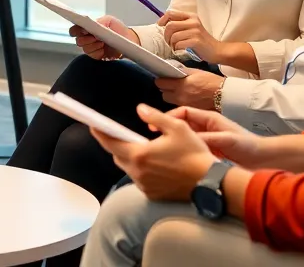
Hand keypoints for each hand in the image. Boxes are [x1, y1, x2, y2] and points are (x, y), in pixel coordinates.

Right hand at [71, 15, 138, 59]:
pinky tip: (103, 49)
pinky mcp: (96, 56)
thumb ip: (100, 21)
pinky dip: (97, 52)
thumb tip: (92, 24)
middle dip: (86, 39)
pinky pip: (92, 55)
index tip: (80, 30)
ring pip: (85, 48)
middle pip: (78, 40)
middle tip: (95, 37)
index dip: (74, 30)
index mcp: (88, 28)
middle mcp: (87, 38)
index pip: (75, 29)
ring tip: (102, 42)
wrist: (128, 40)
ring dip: (93, 45)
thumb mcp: (110, 20)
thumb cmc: (118, 29)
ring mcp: (91, 48)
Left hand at [91, 103, 216, 201]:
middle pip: (118, 156)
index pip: (111, 142)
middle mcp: (138, 172)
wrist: (210, 183)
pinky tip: (157, 165)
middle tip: (128, 135)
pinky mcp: (152, 195)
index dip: (100, 133)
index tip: (94, 125)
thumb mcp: (177, 127)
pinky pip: (140, 180)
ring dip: (132, 158)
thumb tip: (140, 109)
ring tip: (148, 149)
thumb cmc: (195, 154)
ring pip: (129, 168)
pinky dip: (143, 171)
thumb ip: (155, 117)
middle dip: (119, 144)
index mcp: (140, 154)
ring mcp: (144, 185)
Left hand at [154, 69, 223, 109]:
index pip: (160, 83)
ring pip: (170, 102)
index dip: (161, 80)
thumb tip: (172, 70)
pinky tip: (187, 99)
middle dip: (165, 90)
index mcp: (181, 84)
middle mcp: (180, 96)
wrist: (224, 96)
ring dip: (172, 97)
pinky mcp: (189, 111)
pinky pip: (179, 106)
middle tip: (171, 86)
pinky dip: (180, 102)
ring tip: (180, 93)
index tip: (164, 78)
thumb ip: (182, 72)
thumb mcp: (196, 72)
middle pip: (163, 94)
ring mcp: (184, 105)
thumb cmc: (212, 82)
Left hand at [158, 10, 220, 62]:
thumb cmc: (201, 40)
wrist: (217, 50)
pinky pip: (179, 44)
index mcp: (191, 16)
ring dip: (171, 43)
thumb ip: (180, 24)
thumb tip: (162, 25)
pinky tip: (179, 50)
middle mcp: (193, 21)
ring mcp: (195, 31)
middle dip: (166, 35)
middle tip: (169, 42)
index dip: (162, 20)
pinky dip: (176, 48)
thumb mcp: (192, 28)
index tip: (161, 28)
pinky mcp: (196, 41)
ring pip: (174, 36)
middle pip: (170, 25)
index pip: (170, 13)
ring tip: (174, 47)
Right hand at [165, 106, 272, 168]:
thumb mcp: (227, 140)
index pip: (184, 112)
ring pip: (184, 140)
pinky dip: (181, 155)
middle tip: (154, 138)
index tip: (156, 124)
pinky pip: (190, 152)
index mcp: (210, 119)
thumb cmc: (248, 146)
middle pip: (181, 126)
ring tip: (160, 151)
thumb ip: (207, 138)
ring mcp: (206, 142)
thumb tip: (185, 140)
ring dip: (173, 143)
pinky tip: (174, 162)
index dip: (169, 116)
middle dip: (167, 130)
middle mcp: (206, 129)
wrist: (264, 161)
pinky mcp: (207, 155)